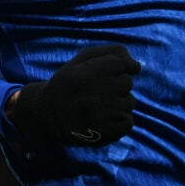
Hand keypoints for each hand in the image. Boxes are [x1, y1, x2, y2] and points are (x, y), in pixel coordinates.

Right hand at [8, 44, 140, 146]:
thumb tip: (137, 67)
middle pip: (127, 83)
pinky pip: (129, 122)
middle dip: (115, 85)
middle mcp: (97, 93)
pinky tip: (104, 120)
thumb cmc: (69, 82)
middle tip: (95, 92)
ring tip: (98, 107)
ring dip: (118, 103)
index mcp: (89, 72)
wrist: (47, 115)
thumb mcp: (83, 58)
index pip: (120, 64)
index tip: (94, 76)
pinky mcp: (107, 133)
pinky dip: (120, 121)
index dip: (109, 69)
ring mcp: (103, 114)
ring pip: (130, 102)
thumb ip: (113, 53)